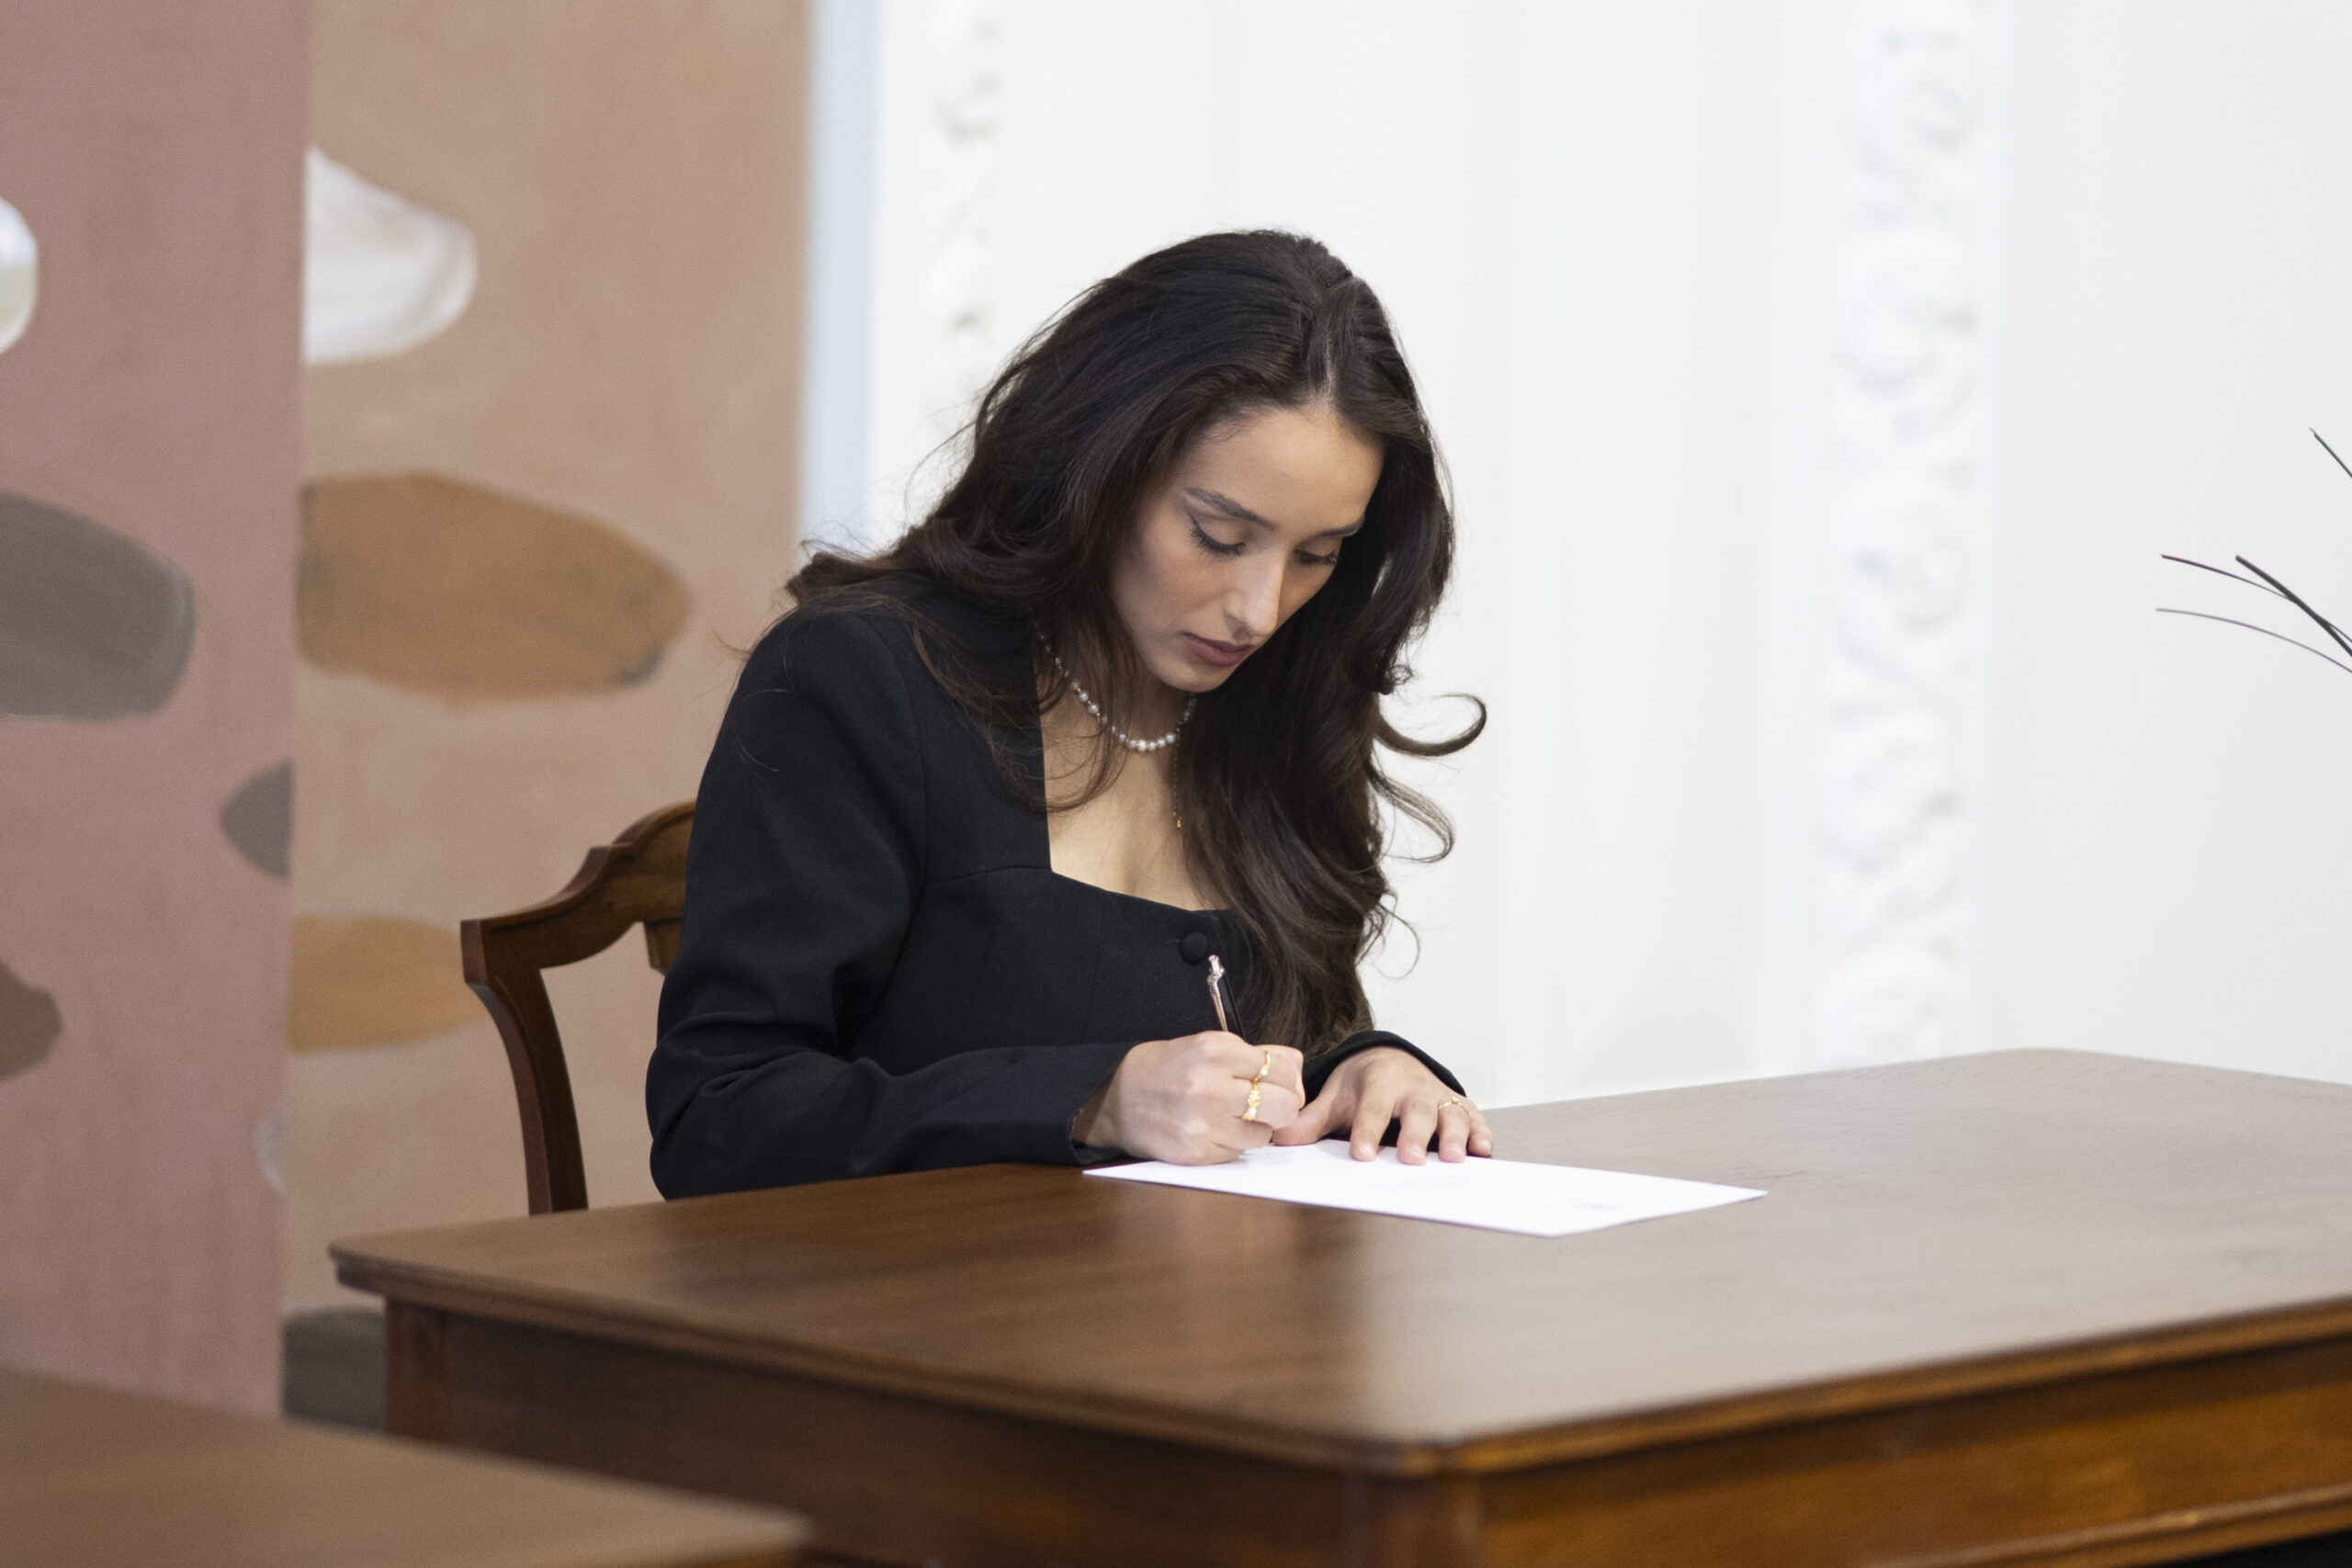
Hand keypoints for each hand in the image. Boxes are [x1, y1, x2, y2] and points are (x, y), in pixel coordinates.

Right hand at [1074, 1033, 1304, 1163]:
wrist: (1116, 1098)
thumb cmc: (1167, 1069)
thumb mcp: (1207, 1046)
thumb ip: (1256, 1054)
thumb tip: (1296, 1066)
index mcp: (1216, 1051)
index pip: (1282, 1070)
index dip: (1286, 1079)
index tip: (1277, 1084)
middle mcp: (1211, 1086)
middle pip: (1285, 1105)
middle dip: (1282, 1107)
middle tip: (1269, 1106)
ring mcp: (1203, 1123)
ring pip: (1264, 1135)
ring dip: (1255, 1128)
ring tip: (1231, 1117)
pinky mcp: (1196, 1153)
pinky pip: (1238, 1153)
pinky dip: (1232, 1144)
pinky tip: (1212, 1130)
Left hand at [1270, 1046, 1493, 1163]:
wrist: (1389, 1059)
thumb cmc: (1362, 1084)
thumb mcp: (1335, 1097)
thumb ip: (1311, 1120)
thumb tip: (1280, 1139)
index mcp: (1380, 1081)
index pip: (1372, 1107)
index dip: (1367, 1130)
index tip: (1362, 1155)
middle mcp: (1413, 1087)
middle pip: (1417, 1110)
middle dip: (1415, 1135)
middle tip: (1411, 1159)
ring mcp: (1439, 1096)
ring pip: (1450, 1114)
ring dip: (1454, 1136)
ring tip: (1454, 1158)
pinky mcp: (1458, 1105)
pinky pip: (1474, 1117)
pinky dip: (1481, 1133)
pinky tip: (1482, 1151)